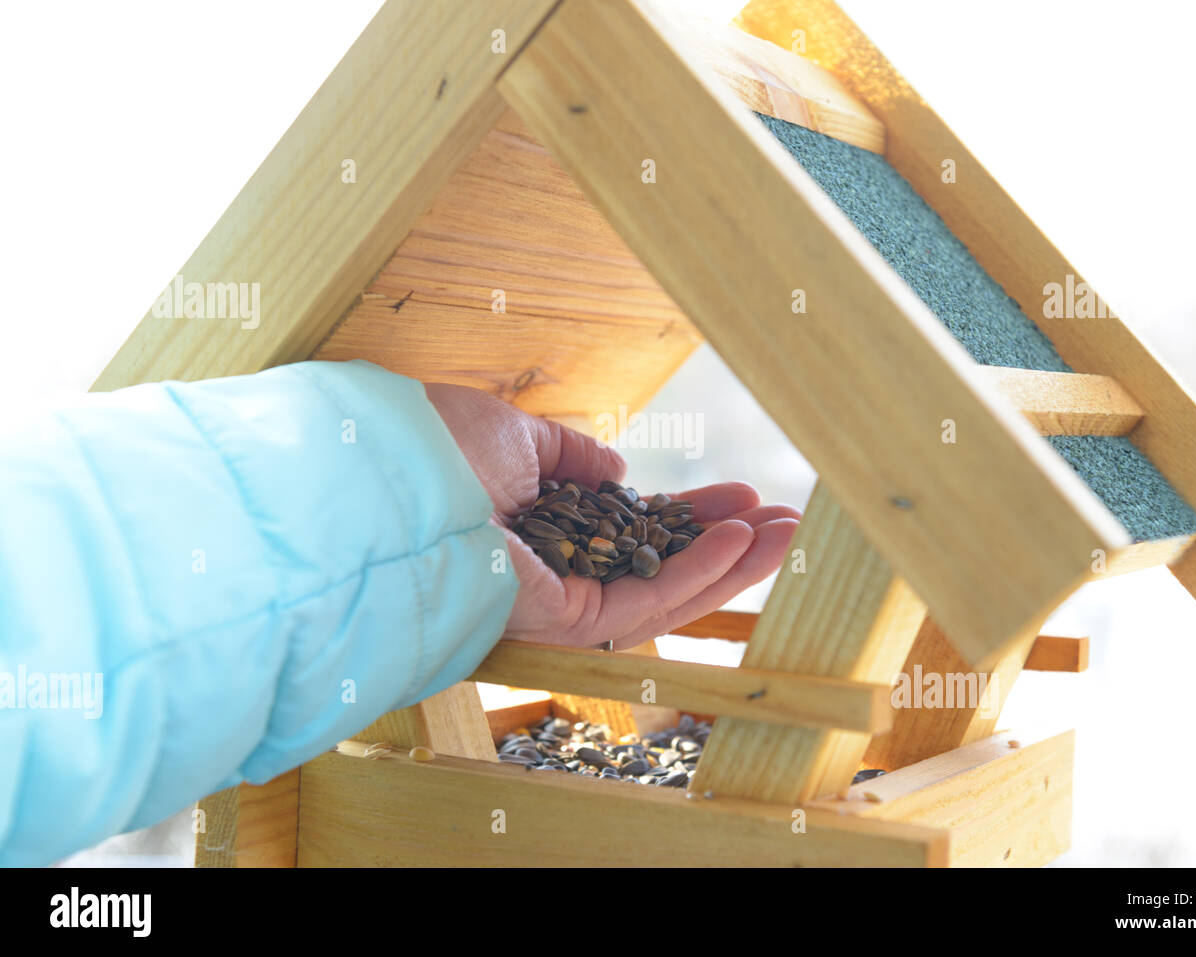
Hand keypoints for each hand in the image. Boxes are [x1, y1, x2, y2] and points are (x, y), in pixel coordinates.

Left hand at [425, 383, 798, 648]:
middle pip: (660, 566)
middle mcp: (552, 572)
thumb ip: (567, 452)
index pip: (631, 531)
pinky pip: (646, 600)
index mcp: (539, 530)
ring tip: (792, 534)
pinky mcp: (563, 621)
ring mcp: (558, 601)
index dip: (689, 514)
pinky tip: (743, 541)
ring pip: (666, 591)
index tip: (736, 494)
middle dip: (727, 545)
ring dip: (733, 565)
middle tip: (786, 521)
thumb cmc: (433, 447)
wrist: (387, 475)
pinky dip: (699, 574)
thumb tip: (617, 468)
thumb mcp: (514, 433)